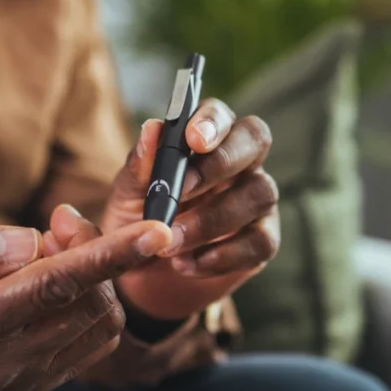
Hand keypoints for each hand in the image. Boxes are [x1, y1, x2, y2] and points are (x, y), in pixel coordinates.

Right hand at [0, 220, 173, 390]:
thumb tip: (29, 240)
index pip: (55, 286)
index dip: (110, 255)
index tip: (156, 232)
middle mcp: (2, 364)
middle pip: (87, 301)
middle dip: (94, 250)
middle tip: (62, 220)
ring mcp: (22, 380)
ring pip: (99, 322)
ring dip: (96, 277)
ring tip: (54, 250)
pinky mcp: (36, 383)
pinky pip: (91, 340)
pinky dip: (91, 301)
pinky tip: (58, 280)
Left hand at [101, 99, 279, 320]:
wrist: (141, 277)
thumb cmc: (136, 222)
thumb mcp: (127, 197)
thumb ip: (140, 166)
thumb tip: (153, 129)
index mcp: (204, 139)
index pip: (220, 114)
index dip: (211, 121)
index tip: (191, 139)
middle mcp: (238, 161)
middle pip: (255, 139)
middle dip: (222, 162)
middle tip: (182, 190)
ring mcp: (255, 199)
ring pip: (259, 193)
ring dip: (211, 220)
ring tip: (169, 244)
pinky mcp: (262, 240)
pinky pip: (260, 241)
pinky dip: (222, 255)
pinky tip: (187, 264)